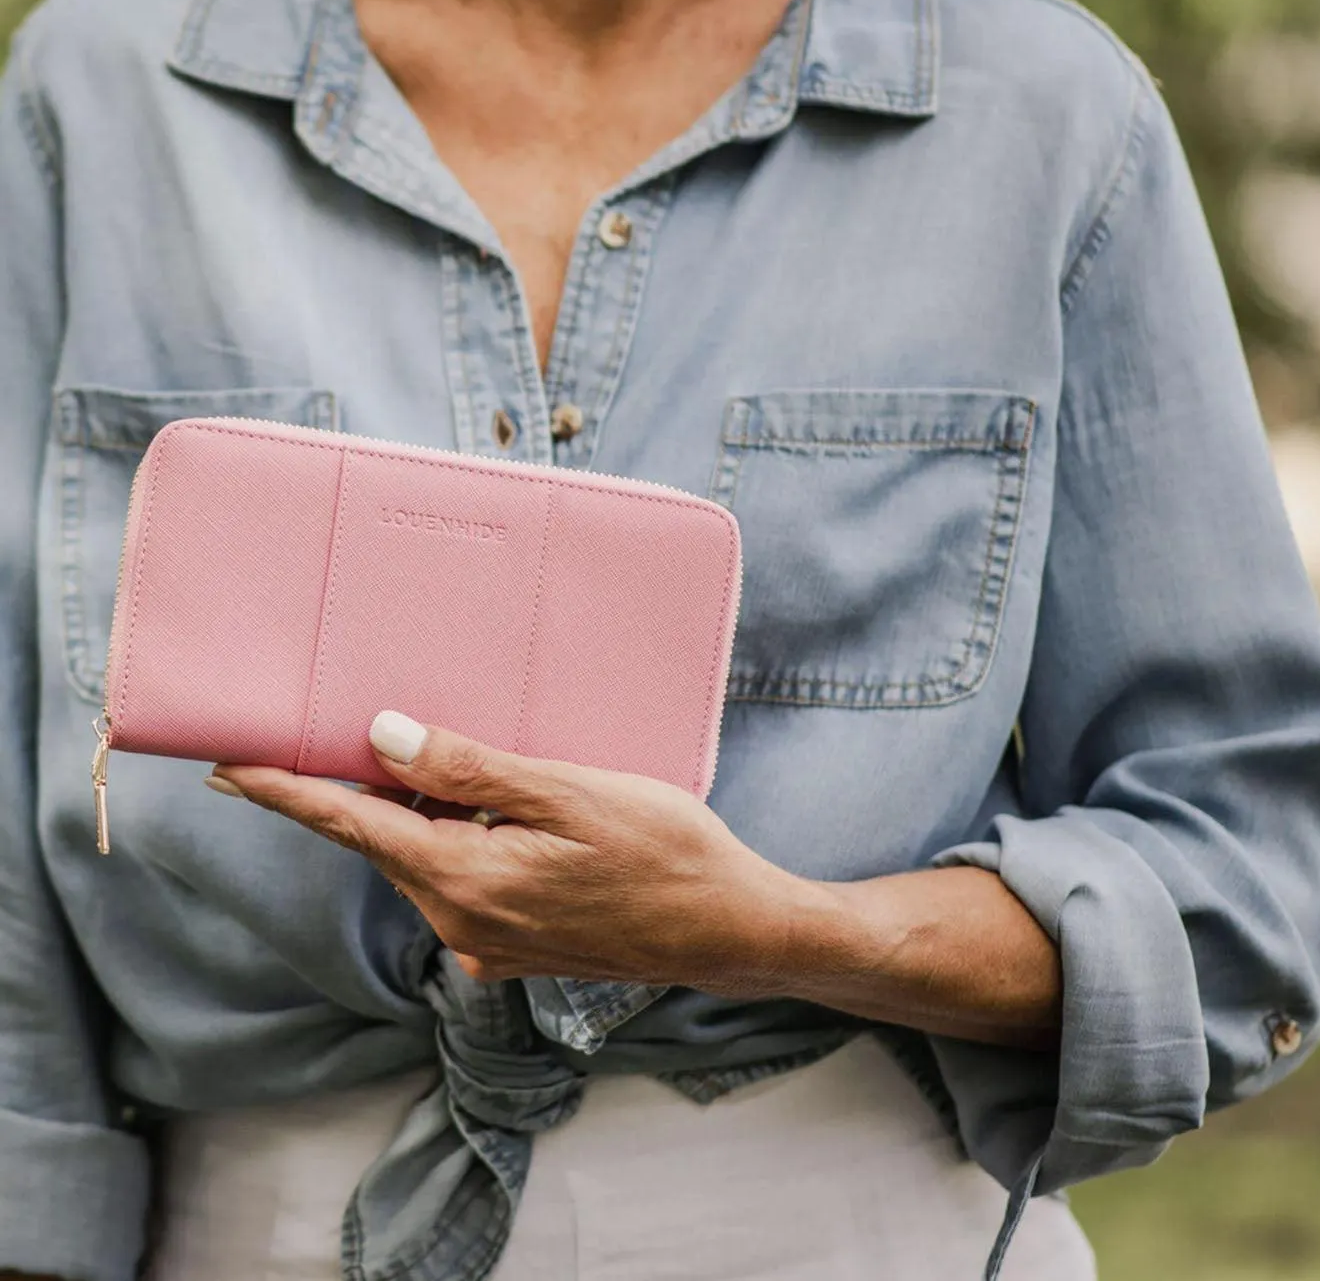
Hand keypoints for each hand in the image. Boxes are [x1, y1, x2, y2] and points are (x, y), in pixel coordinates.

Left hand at [211, 712, 804, 990]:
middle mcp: (464, 923)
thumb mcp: (568, 794)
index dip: (286, 792)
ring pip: (427, 863)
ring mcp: (491, 943)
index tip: (226, 768)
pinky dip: (460, 844)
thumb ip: (470, 771)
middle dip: (362, 791)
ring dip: (420, 815)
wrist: (731, 928)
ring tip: (438, 762)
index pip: (352, 825)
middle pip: (388, 842)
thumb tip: (382, 739)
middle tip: (340, 733)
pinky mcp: (519, 948)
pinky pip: (463, 885)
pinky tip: (495, 814)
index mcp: (466, 880)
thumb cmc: (665, 850)